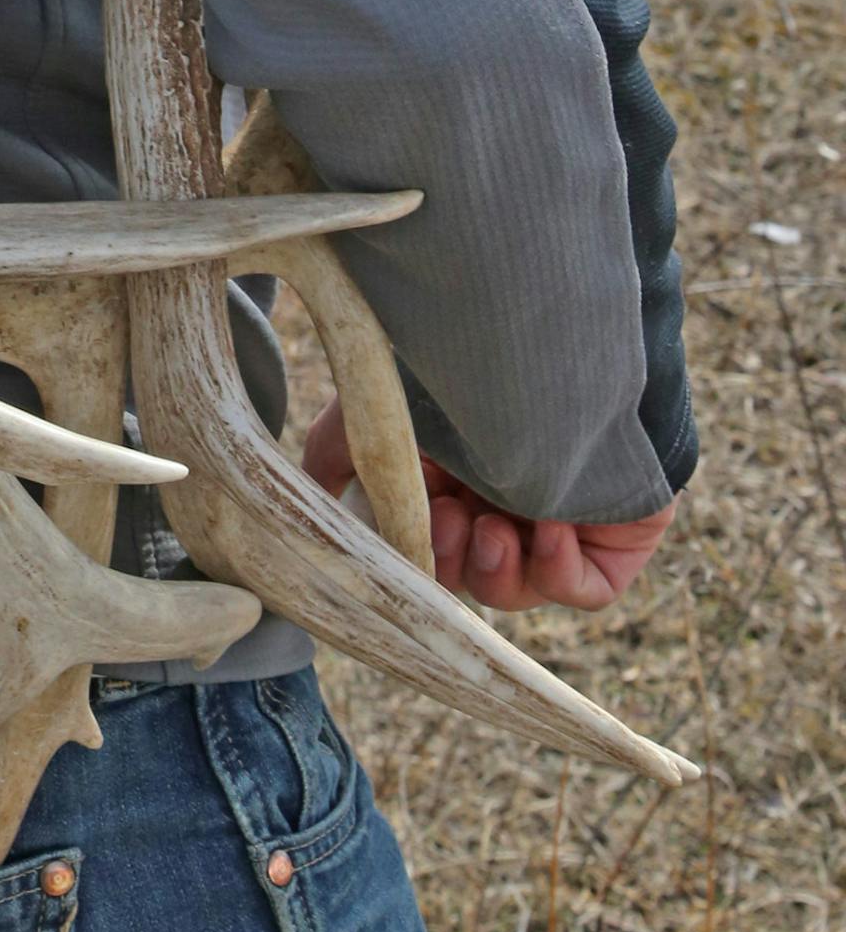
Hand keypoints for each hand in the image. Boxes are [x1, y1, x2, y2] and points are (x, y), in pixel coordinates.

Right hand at [303, 397, 675, 612]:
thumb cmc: (447, 369)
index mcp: (449, 474)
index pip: (426, 544)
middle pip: (468, 575)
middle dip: (448, 560)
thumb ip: (333, 458)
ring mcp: (561, 516)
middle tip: (449, 517)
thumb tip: (315, 501)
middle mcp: (503, 495)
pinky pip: (585, 589)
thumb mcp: (369, 412)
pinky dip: (556, 573)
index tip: (406, 522)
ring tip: (491, 526)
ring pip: (519, 589)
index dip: (411, 551)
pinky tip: (546, 529)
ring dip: (495, 571)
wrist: (541, 341)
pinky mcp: (616, 533)